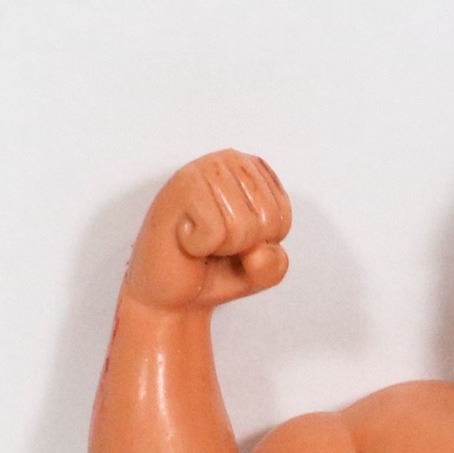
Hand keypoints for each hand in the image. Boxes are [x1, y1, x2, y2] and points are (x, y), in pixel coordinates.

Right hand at [124, 150, 291, 310]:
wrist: (170, 290)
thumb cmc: (214, 268)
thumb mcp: (261, 271)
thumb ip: (276, 264)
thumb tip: (258, 251)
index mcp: (253, 171)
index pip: (283, 214)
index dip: (263, 242)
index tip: (237, 239)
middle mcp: (228, 161)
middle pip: (267, 219)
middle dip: (245, 245)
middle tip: (217, 241)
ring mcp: (203, 169)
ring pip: (243, 226)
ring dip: (223, 246)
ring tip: (202, 238)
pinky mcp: (181, 186)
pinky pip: (216, 231)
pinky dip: (202, 246)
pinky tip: (186, 237)